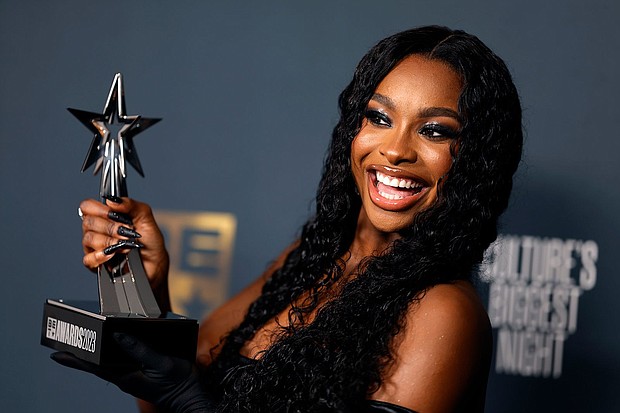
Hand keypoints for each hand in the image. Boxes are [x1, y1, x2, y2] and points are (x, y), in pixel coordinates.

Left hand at [51, 333, 212, 412]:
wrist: (189, 396)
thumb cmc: (177, 383)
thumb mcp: (161, 363)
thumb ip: (140, 350)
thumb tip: (119, 337)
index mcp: (126, 376)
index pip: (94, 366)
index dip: (75, 359)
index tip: (56, 354)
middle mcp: (124, 377)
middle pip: (96, 366)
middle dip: (79, 357)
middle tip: (61, 347)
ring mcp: (131, 377)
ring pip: (106, 365)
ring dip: (92, 356)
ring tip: (81, 346)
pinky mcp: (139, 375)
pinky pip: (119, 364)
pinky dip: (109, 356)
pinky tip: (111, 349)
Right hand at [79, 197, 169, 297]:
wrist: (155, 264)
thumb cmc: (150, 241)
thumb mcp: (146, 218)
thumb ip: (131, 205)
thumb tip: (112, 200)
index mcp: (106, 216)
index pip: (87, 207)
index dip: (98, 209)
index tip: (114, 214)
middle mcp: (97, 230)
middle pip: (88, 222)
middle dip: (111, 227)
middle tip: (127, 232)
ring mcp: (95, 248)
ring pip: (89, 239)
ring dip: (110, 241)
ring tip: (125, 245)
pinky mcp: (96, 264)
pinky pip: (88, 259)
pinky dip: (100, 255)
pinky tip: (112, 254)